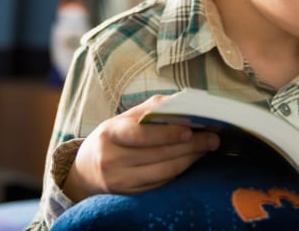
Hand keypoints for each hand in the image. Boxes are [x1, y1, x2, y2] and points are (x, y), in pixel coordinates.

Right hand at [64, 94, 219, 200]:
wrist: (85, 170)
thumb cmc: (112, 138)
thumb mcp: (123, 119)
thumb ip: (151, 109)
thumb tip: (185, 103)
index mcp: (110, 133)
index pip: (140, 133)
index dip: (167, 133)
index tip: (190, 129)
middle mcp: (112, 159)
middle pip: (158, 153)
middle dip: (190, 144)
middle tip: (213, 137)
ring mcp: (120, 180)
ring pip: (164, 170)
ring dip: (190, 158)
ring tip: (207, 147)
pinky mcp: (130, 194)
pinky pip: (162, 183)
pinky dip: (180, 170)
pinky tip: (192, 160)